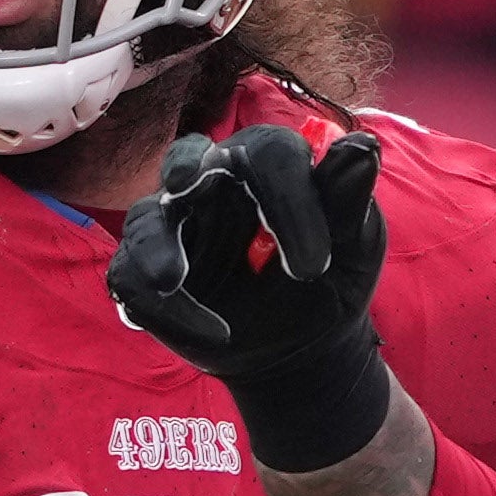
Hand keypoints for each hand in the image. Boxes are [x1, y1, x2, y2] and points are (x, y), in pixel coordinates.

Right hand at [107, 124, 395, 470]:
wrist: (306, 349)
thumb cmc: (329, 282)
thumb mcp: (352, 247)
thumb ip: (348, 200)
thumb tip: (362, 146)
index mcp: (267, 168)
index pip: (267, 155)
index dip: (286, 200)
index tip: (313, 266)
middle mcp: (214, 185)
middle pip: (187, 157)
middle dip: (183, 169)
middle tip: (185, 184)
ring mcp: (176, 228)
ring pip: (146, 218)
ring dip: (155, 247)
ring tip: (169, 281)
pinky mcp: (149, 275)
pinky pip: (133, 280)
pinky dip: (168, 310)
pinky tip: (213, 334)